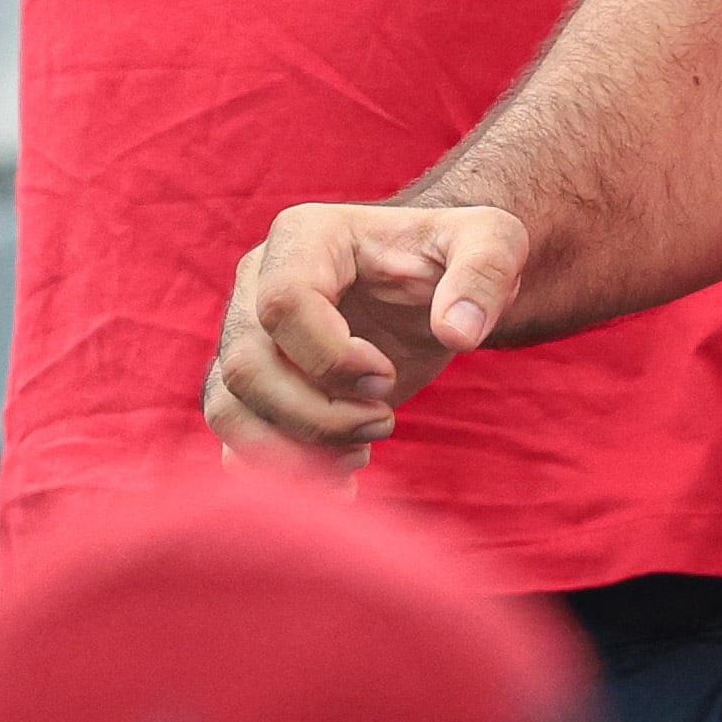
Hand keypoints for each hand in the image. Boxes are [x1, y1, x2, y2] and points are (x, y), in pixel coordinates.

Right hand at [204, 201, 529, 458]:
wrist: (427, 288)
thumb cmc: (453, 256)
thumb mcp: (492, 242)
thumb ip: (486, 272)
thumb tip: (457, 332)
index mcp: (305, 237)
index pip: (283, 303)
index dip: (332, 357)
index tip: (385, 378)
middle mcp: (256, 283)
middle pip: (247, 366)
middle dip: (318, 415)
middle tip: (384, 420)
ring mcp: (244, 337)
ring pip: (229, 409)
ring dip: (294, 451)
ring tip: (360, 452)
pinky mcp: (250, 388)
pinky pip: (233, 441)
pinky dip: (281, 474)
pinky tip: (342, 484)